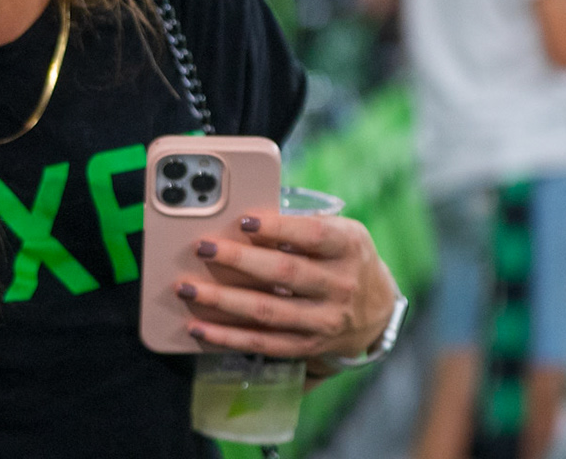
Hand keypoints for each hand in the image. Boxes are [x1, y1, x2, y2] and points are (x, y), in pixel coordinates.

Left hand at [176, 211, 399, 362]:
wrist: (378, 310)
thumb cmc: (344, 258)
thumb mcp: (339, 232)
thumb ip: (300, 225)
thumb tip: (242, 220)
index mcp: (348, 247)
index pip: (313, 235)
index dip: (278, 227)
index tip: (243, 220)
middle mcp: (340, 285)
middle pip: (284, 272)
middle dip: (239, 259)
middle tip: (202, 247)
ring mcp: (325, 320)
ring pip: (268, 311)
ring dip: (222, 301)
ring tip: (187, 289)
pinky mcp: (308, 346)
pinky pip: (263, 343)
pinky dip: (227, 337)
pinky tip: (199, 328)